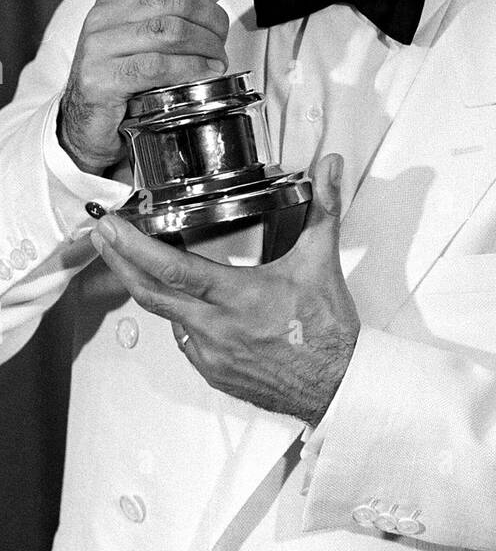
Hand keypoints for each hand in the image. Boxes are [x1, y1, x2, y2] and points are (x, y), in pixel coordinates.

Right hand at [59, 0, 228, 173]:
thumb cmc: (123, 76)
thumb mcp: (142, 33)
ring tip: (217, 59)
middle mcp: (104, 16)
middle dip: (211, 18)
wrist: (86, 121)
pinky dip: (191, 68)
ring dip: (206, 45)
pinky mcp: (101, 80)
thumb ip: (168, 8)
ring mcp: (99, 47)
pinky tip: (205, 73)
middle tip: (221, 38)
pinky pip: (157, 66)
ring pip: (170, 30)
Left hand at [89, 155, 359, 424]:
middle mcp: (216, 328)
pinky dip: (182, 318)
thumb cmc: (326, 330)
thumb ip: (324, 207)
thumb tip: (330, 167)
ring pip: (167, 317)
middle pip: (150, 293)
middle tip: (103, 237)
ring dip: (151, 289)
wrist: (336, 383)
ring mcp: (211, 354)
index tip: (113, 227)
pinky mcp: (214, 372)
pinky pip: (186, 340)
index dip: (134, 246)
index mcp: (238, 296)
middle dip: (119, 262)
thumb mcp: (322, 260)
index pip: (172, 268)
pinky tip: (189, 304)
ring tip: (142, 265)